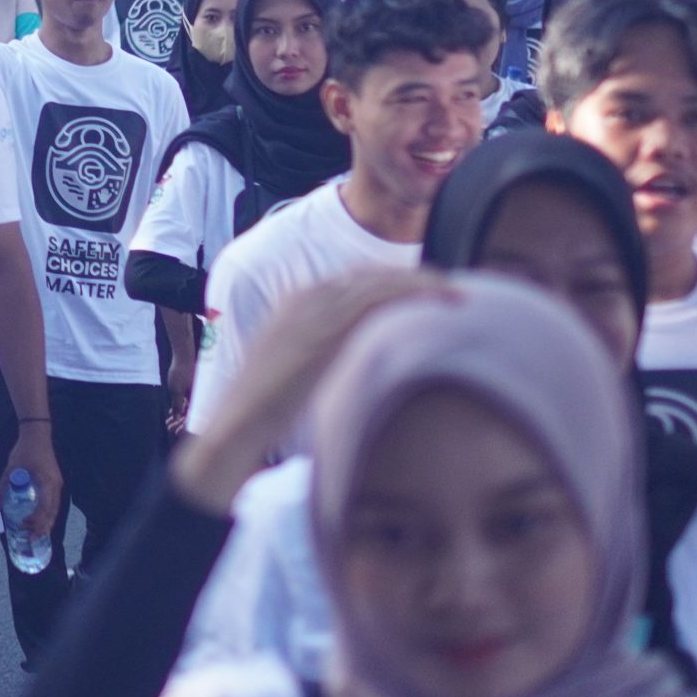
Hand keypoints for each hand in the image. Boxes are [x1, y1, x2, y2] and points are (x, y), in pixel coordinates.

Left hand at [0, 424, 61, 548]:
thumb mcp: (12, 467)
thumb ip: (4, 486)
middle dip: (42, 526)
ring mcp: (58, 484)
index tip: (24, 525)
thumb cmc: (25, 449)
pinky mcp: (56, 482)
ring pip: (55, 509)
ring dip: (47, 522)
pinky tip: (42, 520)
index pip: (44, 508)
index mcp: (47, 483)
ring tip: (37, 534)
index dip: (35, 520)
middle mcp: (56, 486)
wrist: (37, 434)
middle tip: (31, 538)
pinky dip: (48, 514)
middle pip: (52, 512)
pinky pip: (54, 503)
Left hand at [164, 343, 196, 435]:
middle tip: (169, 428)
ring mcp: (195, 394)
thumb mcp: (175, 389)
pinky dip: (180, 409)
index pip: (192, 418)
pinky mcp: (191, 390)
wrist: (184, 355)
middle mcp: (199, 398)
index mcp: (198, 399)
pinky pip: (187, 404)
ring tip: (168, 423)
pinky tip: (171, 413)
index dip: (184, 427)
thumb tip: (177, 418)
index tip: (175, 431)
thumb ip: (177, 404)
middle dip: (180, 424)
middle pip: (191, 416)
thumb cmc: (180, 371)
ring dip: (178, 417)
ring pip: (188, 411)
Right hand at [172, 267, 446, 513]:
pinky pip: (378, 298)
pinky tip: (438, 300)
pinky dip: (412, 293)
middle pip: (370, 275)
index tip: (425, 291)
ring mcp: (316, 308)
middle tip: (450, 287)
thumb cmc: (266, 410)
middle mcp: (306, 297)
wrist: (240, 421)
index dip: (393, 282)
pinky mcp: (328, 325)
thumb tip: (357, 363)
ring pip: (379, 281)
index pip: (355, 281)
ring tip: (455, 291)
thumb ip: (325, 357)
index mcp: (297, 303)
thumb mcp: (298, 372)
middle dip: (412, 277)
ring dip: (421, 282)